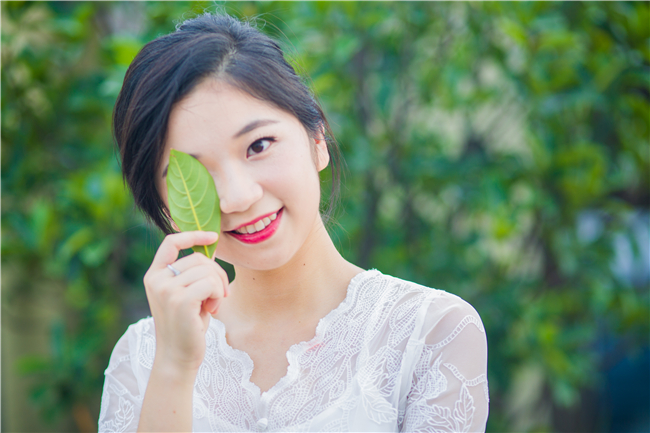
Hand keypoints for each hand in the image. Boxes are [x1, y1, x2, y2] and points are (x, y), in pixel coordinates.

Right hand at [143, 231, 227, 372]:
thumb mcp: (187, 293)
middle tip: (219, 295)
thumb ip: (193, 272)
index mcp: (154, 275)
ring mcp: (166, 290)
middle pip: (199, 258)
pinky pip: (211, 283)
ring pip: (207, 270)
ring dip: (219, 287)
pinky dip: (219, 294)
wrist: (178, 357)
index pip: (171, 242)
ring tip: (212, 305)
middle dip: (217, 274)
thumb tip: (210, 245)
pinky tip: (212, 310)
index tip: (213, 237)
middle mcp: (156, 279)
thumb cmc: (187, 324)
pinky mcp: (180, 301)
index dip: (193, 235)